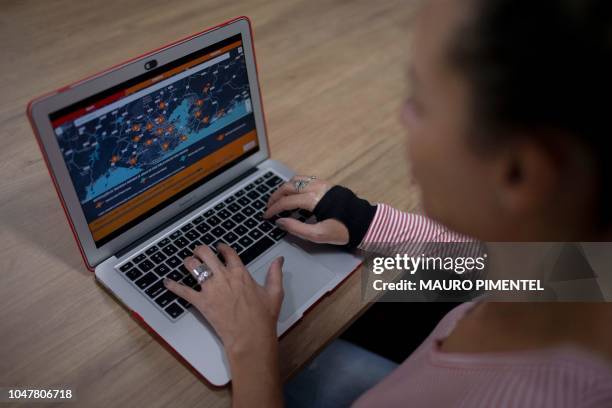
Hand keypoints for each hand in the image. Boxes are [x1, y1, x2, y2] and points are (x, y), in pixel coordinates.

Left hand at [163, 243, 283, 356]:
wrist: (250, 336)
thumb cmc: (263, 317)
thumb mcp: (274, 293)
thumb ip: (275, 273)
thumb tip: (279, 259)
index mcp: (240, 273)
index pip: (228, 252)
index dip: (222, 247)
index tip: (219, 247)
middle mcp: (223, 276)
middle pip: (206, 254)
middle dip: (201, 250)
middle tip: (198, 251)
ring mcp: (210, 289)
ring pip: (194, 267)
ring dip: (189, 262)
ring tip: (187, 262)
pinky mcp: (201, 302)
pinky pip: (183, 291)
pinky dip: (173, 286)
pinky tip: (166, 282)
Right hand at [263, 176, 348, 244]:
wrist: (365, 222)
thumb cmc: (343, 231)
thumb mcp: (318, 235)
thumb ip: (297, 228)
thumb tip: (280, 221)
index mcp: (313, 199)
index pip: (287, 201)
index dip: (274, 209)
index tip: (266, 217)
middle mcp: (316, 187)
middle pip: (289, 186)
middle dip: (276, 196)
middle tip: (269, 207)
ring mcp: (322, 183)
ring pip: (297, 179)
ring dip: (285, 188)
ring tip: (279, 199)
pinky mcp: (327, 184)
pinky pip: (306, 179)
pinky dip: (295, 185)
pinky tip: (294, 195)